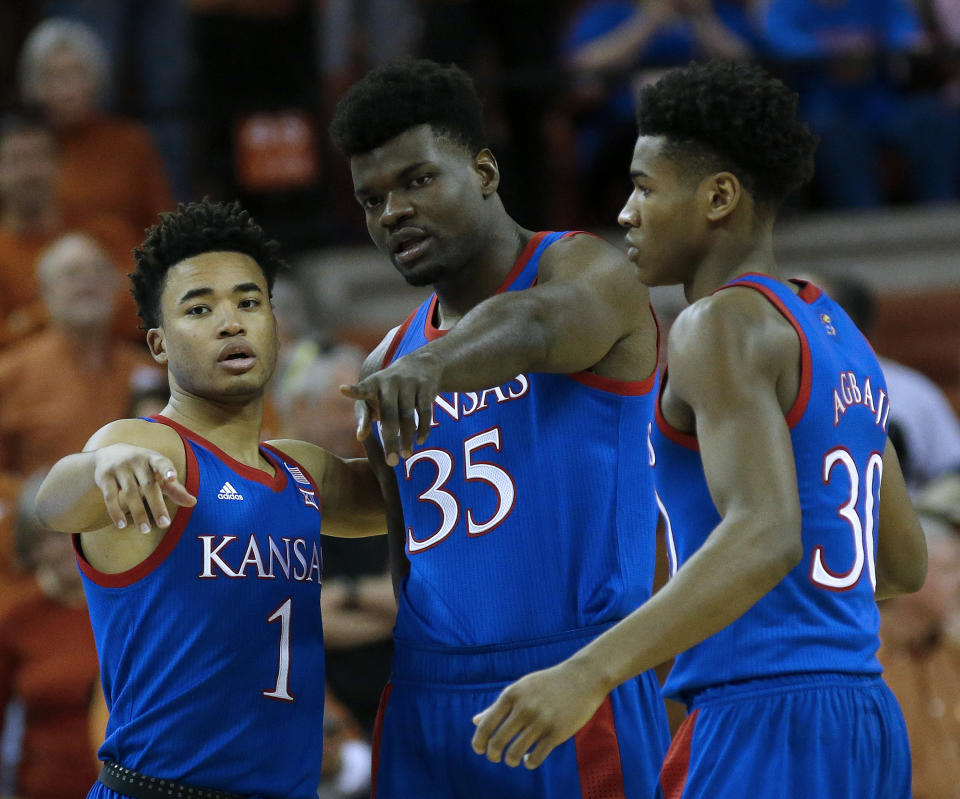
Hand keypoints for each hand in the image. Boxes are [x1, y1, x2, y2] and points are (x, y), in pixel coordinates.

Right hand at [94, 444, 195, 532]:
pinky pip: (110, 497)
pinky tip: (122, 525)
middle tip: (165, 525)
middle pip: (148, 486)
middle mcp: (136, 461)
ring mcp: (119, 468)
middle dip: (157, 506)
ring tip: (145, 531)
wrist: (109, 454)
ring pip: (130, 493)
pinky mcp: (104, 477)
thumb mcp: (158, 474)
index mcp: (153, 458)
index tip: (173, 478)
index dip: (167, 470)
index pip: (162, 463)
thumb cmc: (143, 468)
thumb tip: (193, 503)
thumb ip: (174, 488)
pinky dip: (115, 512)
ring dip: (138, 513)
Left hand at [340, 352, 441, 465]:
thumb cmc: (389, 390)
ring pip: (408, 415)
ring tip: (406, 455)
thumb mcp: (375, 397)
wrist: (420, 364)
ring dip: (407, 437)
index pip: (362, 389)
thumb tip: (360, 439)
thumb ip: (365, 417)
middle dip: (390, 439)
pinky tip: (420, 441)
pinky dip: (423, 427)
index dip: (354, 391)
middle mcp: (390, 382)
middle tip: (391, 462)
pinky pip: (424, 411)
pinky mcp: (425, 387)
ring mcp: (409, 384)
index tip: (342, 390)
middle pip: (389, 413)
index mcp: (373, 384)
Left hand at [471, 660, 608, 768]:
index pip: (486, 724)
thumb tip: (475, 722)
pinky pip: (536, 757)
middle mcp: (524, 708)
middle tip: (495, 757)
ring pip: (515, 753)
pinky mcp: (557, 733)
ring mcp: (541, 721)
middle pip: (498, 742)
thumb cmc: (547, 684)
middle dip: (493, 754)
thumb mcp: (520, 689)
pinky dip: (529, 763)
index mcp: (511, 695)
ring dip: (510, 760)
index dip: (479, 741)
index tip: (479, 750)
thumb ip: (497, 706)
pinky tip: (529, 759)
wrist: (582, 678)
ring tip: (512, 759)